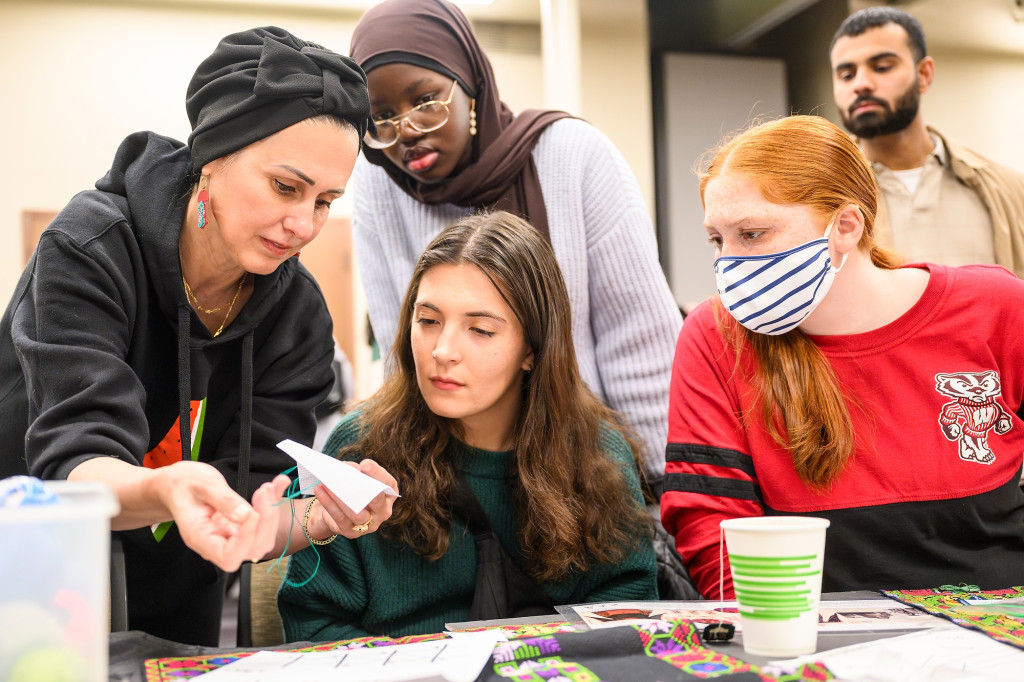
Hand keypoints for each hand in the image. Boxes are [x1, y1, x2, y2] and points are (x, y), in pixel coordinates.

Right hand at [160, 462, 288, 571]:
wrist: (177, 485)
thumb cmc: (183, 485)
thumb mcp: (201, 485)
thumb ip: (224, 500)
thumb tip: (246, 516)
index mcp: (200, 538)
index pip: (228, 556)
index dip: (245, 540)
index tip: (252, 513)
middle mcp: (216, 543)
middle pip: (251, 549)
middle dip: (265, 521)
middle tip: (265, 490)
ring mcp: (230, 537)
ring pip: (262, 538)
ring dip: (272, 513)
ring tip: (272, 486)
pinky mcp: (241, 528)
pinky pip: (262, 525)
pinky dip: (273, 506)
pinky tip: (278, 485)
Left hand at [309, 459, 398, 539]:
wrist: (335, 512)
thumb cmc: (351, 490)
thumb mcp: (357, 478)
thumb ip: (355, 472)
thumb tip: (346, 469)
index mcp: (388, 495)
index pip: (387, 483)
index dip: (377, 473)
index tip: (364, 464)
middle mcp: (382, 512)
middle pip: (377, 500)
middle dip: (364, 486)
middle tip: (351, 474)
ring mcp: (368, 525)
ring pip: (357, 513)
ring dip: (341, 497)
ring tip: (328, 483)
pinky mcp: (351, 532)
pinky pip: (340, 518)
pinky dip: (329, 504)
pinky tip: (320, 490)